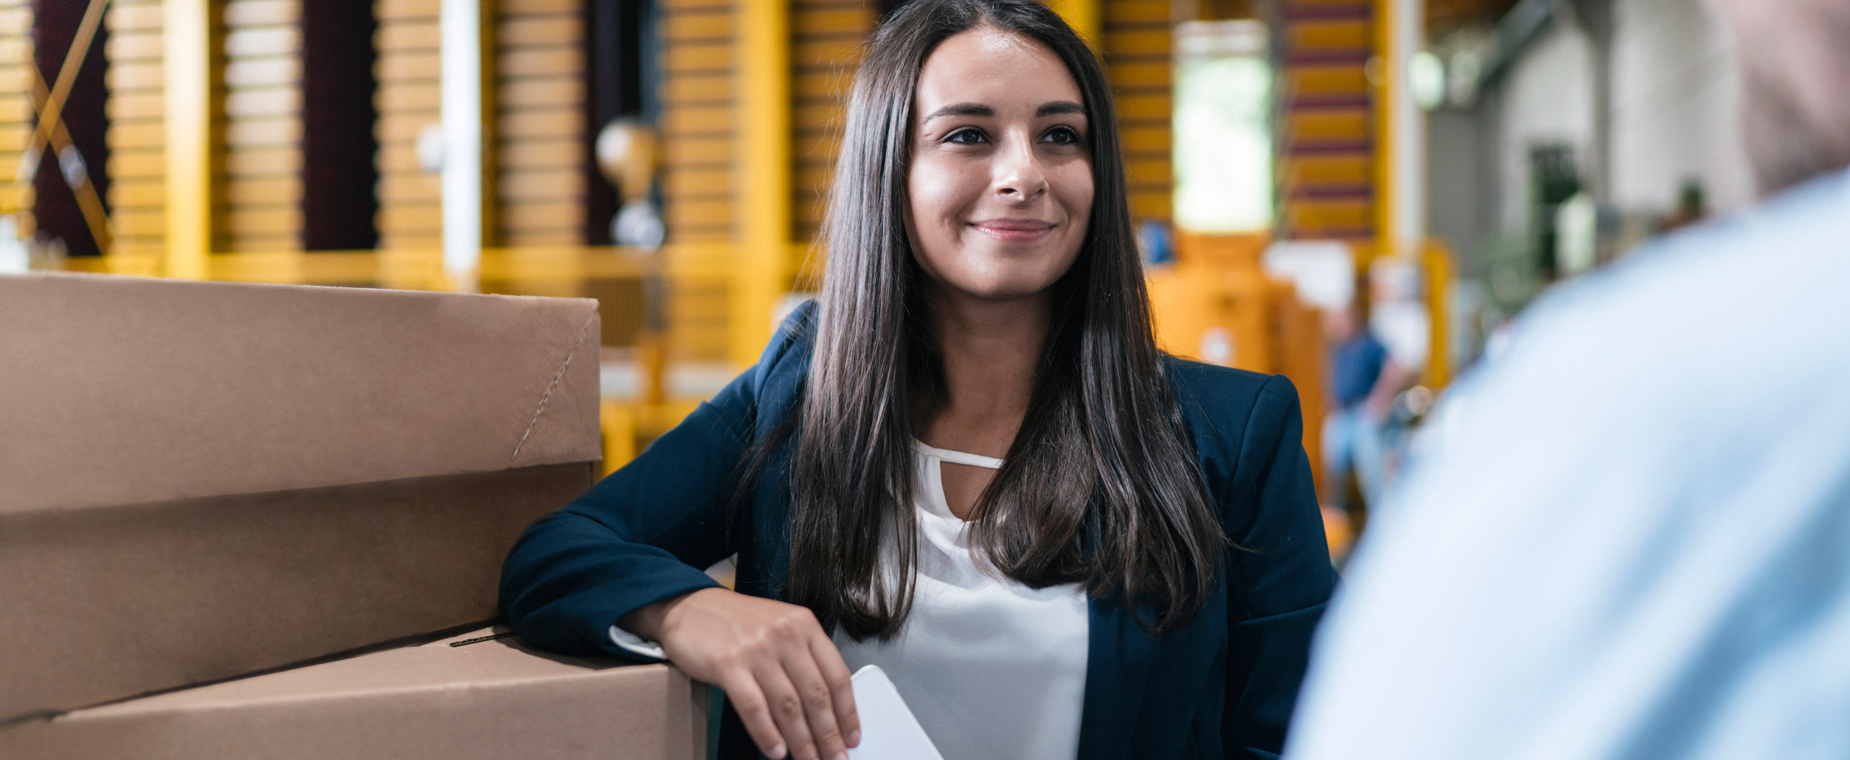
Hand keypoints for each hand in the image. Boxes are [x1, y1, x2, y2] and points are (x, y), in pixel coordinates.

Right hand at [622, 588, 859, 759]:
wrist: (689, 607)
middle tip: (835, 758)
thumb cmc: (736, 622)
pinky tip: (776, 751)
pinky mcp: (728, 664)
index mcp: (805, 624)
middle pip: (816, 695)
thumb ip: (804, 658)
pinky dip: (767, 734)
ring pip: (788, 706)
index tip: (852, 736)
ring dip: (801, 741)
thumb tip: (825, 708)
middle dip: (828, 734)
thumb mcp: (780, 627)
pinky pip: (754, 708)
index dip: (848, 712)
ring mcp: (757, 649)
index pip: (837, 675)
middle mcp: (785, 634)